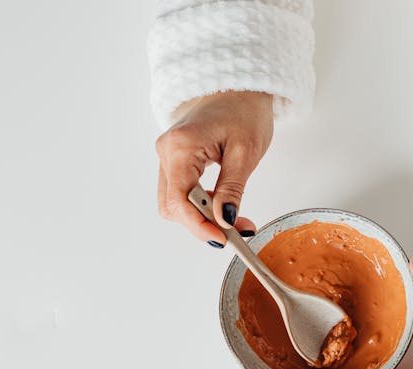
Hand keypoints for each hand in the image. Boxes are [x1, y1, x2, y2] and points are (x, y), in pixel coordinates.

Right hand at [155, 90, 273, 244]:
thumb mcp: (246, 152)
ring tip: (235, 222)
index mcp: (181, 146)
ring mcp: (168, 156)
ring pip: (175, 203)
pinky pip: (181, 192)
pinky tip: (223, 209)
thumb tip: (224, 219)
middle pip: (173, 205)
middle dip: (202, 224)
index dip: (198, 225)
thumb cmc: (244, 110)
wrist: (238, 86)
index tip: (222, 239)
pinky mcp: (175, 160)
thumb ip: (232, 189)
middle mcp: (166, 151)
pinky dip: (200, 207)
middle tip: (237, 232)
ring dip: (202, 218)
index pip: (179, 199)